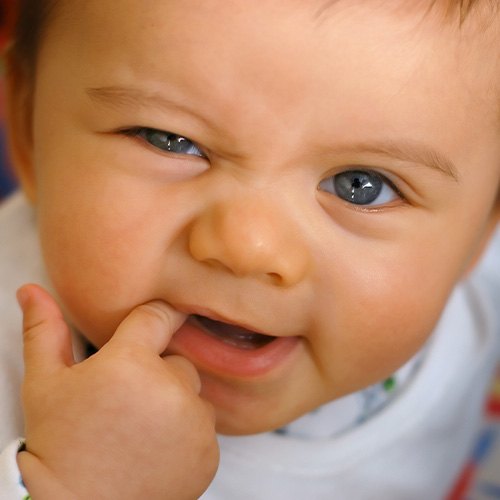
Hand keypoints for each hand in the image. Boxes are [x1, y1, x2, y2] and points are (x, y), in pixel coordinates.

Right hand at [16, 284, 218, 499]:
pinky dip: (187, 432)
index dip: (155, 317)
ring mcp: (194, 421)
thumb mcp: (44, 384)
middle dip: (157, 372)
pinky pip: (204, 424)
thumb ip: (45, 331)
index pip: (158, 315)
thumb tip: (32, 291)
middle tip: (127, 401)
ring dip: (174, 402)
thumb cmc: (60, 445)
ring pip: (192, 391)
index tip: (153, 324)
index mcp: (130, 363)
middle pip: (177, 359)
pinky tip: (155, 448)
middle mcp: (169, 387)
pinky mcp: (208, 451)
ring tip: (139, 428)